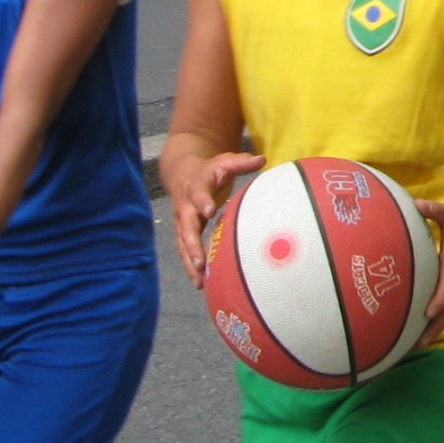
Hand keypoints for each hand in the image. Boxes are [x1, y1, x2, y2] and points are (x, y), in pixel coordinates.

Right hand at [169, 150, 265, 284]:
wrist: (182, 173)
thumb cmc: (210, 170)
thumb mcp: (224, 162)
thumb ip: (241, 163)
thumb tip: (262, 159)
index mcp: (195, 188)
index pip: (197, 194)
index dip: (203, 201)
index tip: (209, 211)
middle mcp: (185, 207)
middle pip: (186, 227)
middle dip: (192, 245)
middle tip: (200, 262)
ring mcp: (181, 222)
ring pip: (183, 244)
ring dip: (190, 262)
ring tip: (199, 281)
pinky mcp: (183, 233)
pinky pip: (185, 251)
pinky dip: (191, 267)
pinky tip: (200, 283)